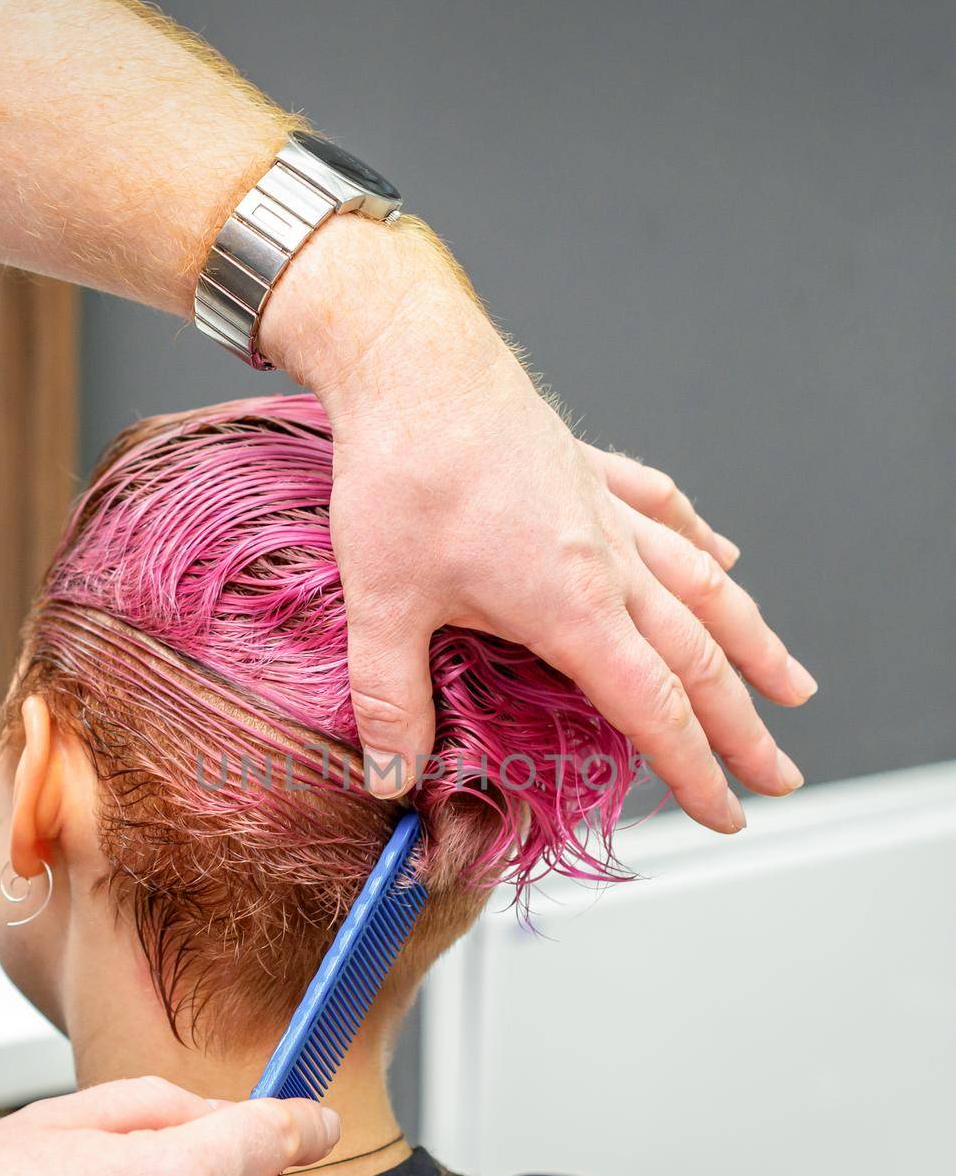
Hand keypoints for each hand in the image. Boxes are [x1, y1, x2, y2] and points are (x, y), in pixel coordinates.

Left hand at [263, 218, 816, 832]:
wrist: (412, 361)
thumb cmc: (402, 472)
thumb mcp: (383, 604)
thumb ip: (392, 700)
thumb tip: (391, 778)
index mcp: (573, 605)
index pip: (654, 709)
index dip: (695, 770)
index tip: (726, 813)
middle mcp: (609, 561)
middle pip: (698, 659)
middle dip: (744, 728)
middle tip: (781, 776)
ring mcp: (605, 512)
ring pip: (703, 588)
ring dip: (752, 643)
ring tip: (793, 684)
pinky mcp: (587, 470)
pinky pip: (664, 512)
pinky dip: (701, 543)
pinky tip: (725, 559)